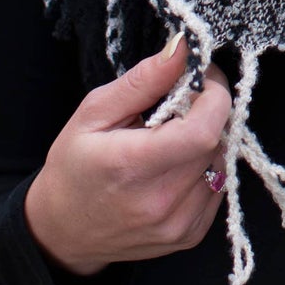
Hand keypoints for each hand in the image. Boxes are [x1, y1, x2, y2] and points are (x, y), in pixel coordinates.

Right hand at [24, 36, 233, 277]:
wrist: (63, 232)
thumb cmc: (73, 167)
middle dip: (207, 115)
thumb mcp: (93, 113)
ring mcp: (177, 225)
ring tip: (172, 140)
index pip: (203, 130)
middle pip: (215, 143)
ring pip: (221, 164)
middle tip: (181, 107)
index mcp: (132, 166)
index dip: (215, 96)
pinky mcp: (189, 237)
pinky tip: (175, 167)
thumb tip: (182, 48)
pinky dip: (205, 169)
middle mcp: (160, 202)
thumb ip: (142, 80)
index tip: (203, 78)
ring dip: (206, 143)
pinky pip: (218, 189)